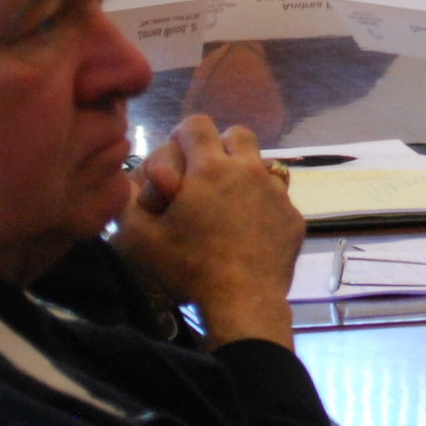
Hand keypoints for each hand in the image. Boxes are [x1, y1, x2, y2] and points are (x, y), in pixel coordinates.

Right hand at [110, 114, 304, 348]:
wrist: (242, 301)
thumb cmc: (187, 268)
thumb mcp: (139, 238)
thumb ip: (131, 201)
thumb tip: (138, 181)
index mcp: (209, 168)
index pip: (197, 124)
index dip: (183, 136)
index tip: (177, 161)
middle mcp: (248, 170)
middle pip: (237, 134)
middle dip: (219, 147)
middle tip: (204, 178)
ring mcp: (276, 192)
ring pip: (262, 162)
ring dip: (244, 173)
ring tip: (227, 204)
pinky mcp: (293, 216)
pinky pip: (278, 196)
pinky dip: (263, 205)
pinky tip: (249, 231)